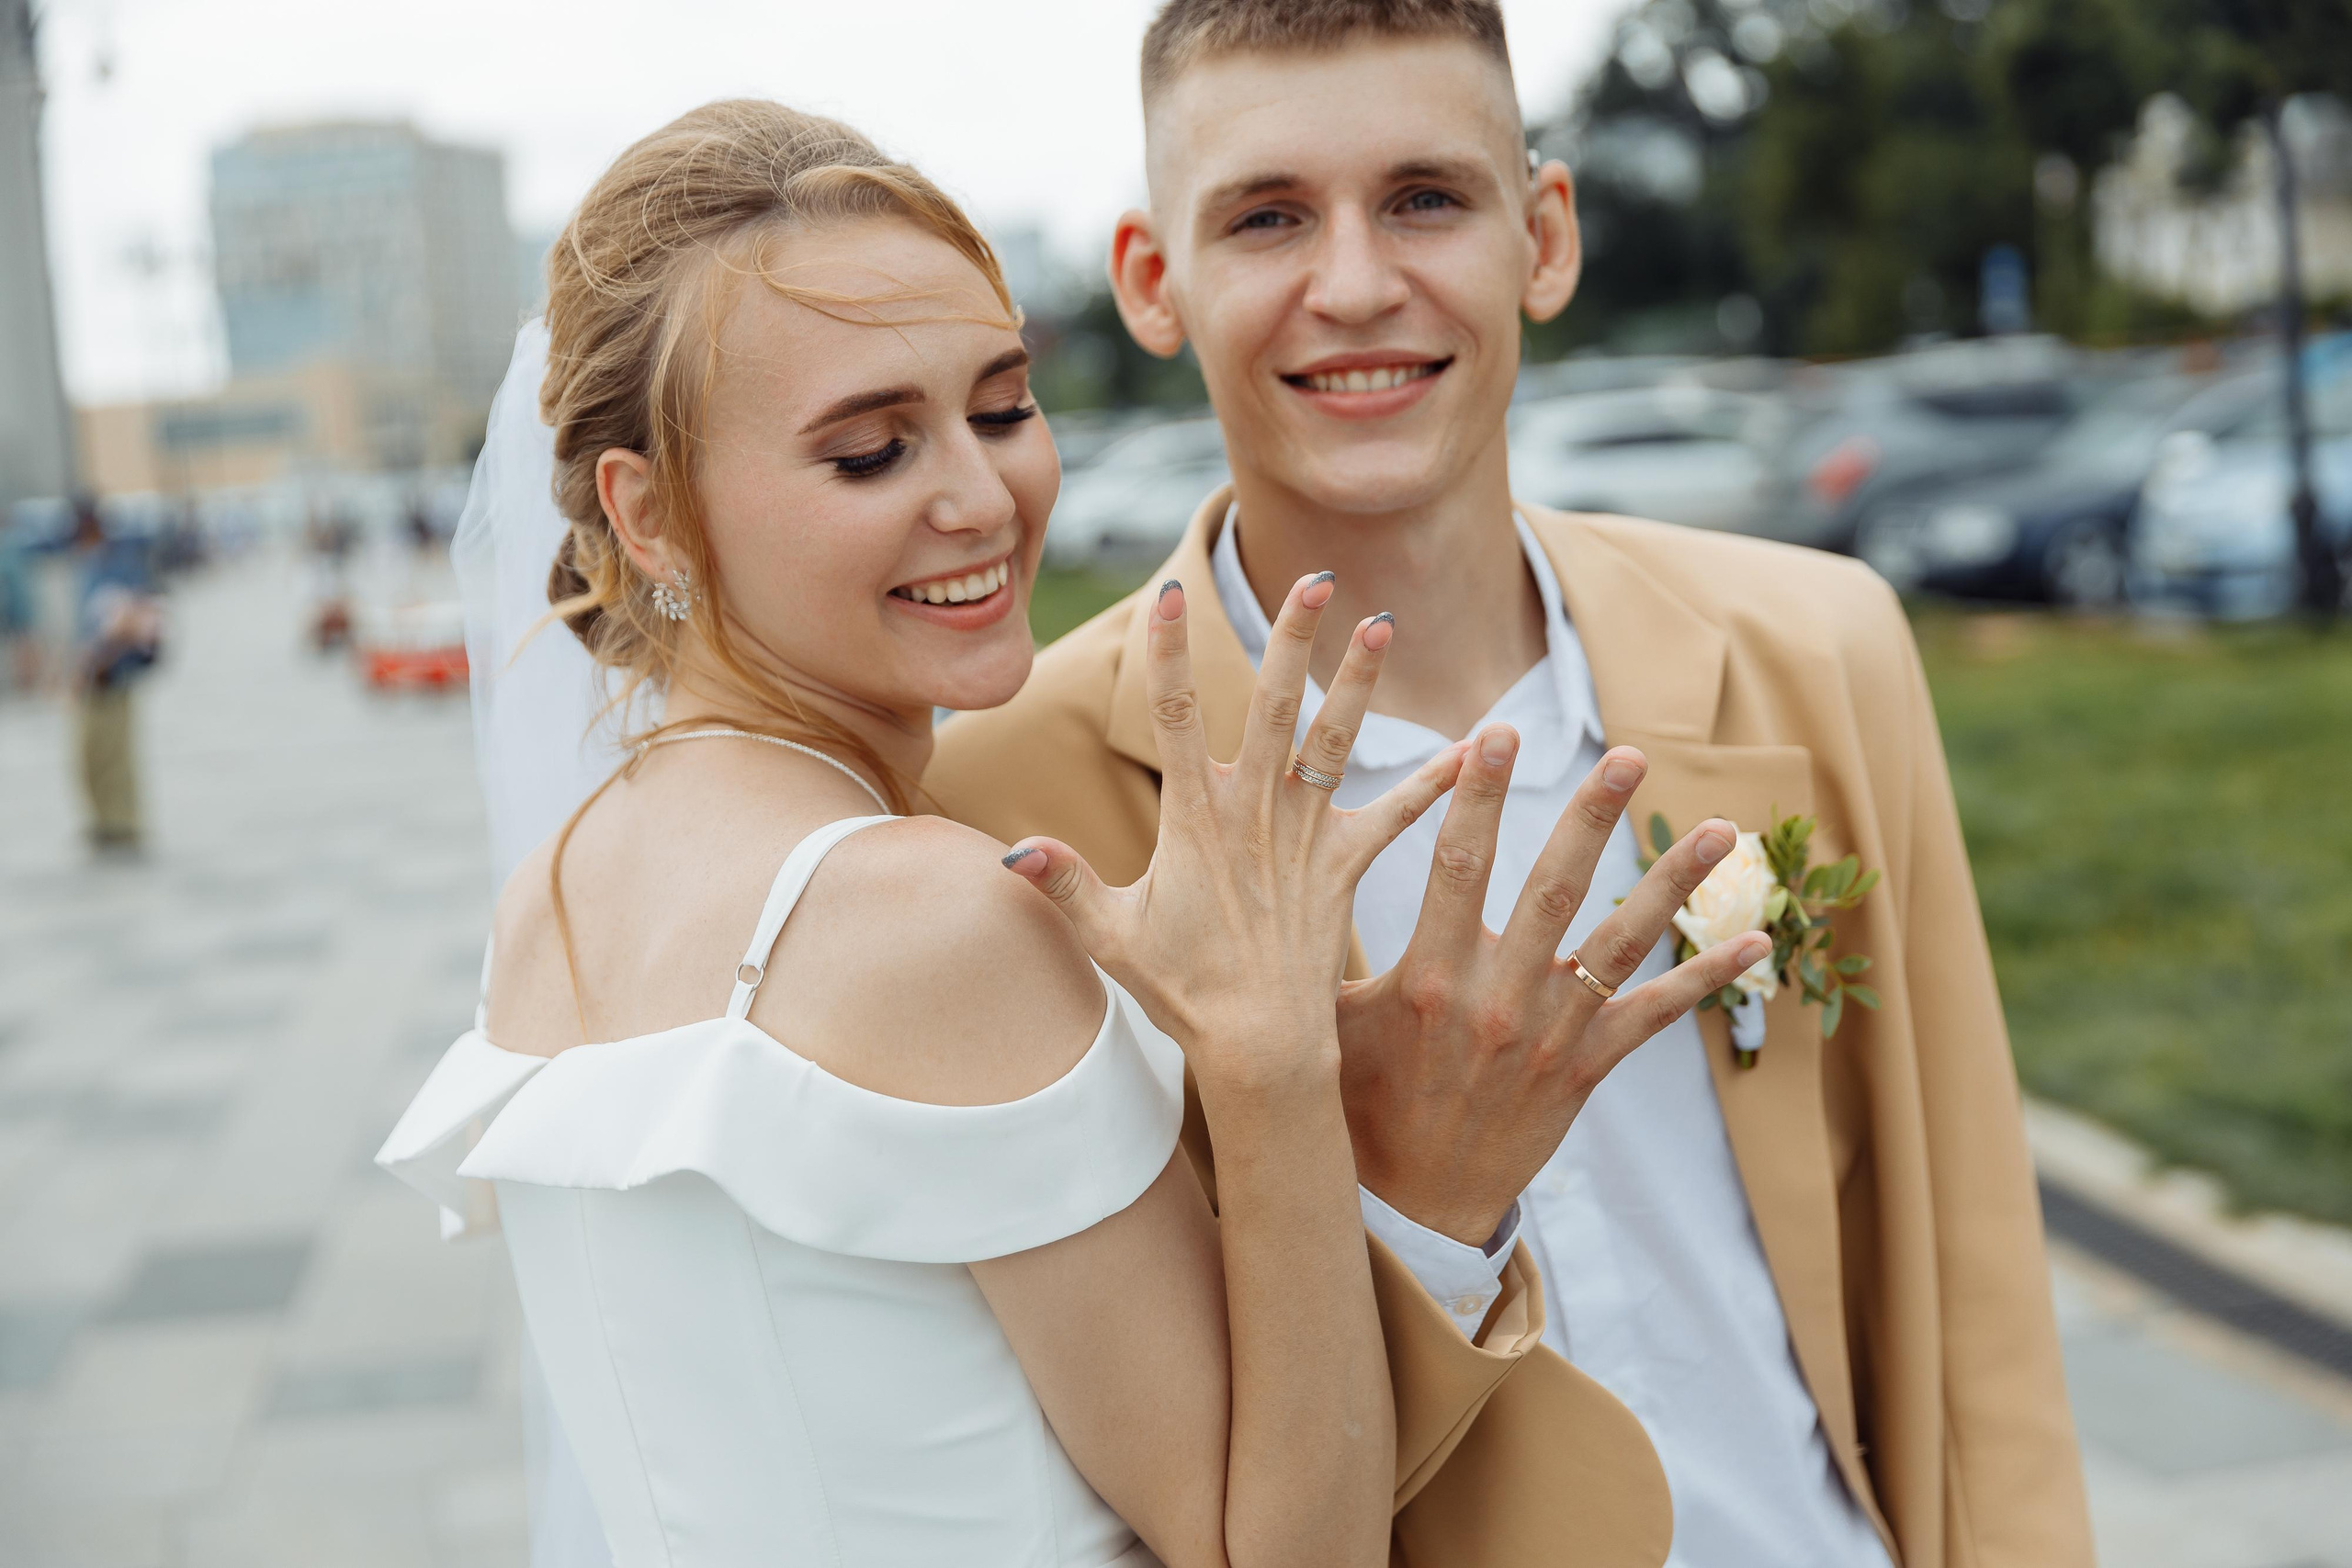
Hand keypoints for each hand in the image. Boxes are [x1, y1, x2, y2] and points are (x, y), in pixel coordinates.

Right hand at [1003, 573, 1466, 1090]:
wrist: (1260, 1047)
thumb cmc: (1181, 991)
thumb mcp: (1110, 936)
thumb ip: (1064, 884)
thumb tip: (1009, 852)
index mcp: (1192, 819)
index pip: (1171, 717)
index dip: (1170, 654)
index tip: (1171, 593)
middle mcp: (1252, 814)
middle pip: (1272, 708)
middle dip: (1291, 638)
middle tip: (1313, 576)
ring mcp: (1303, 837)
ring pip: (1334, 742)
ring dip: (1359, 681)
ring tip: (1383, 623)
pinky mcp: (1345, 868)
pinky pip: (1396, 816)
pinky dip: (1435, 782)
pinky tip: (1475, 746)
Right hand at [1335, 732, 1772, 1243]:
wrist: (1416, 1203)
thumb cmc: (1366, 1103)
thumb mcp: (1337, 1025)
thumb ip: (1330, 955)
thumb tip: (1289, 884)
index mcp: (1430, 977)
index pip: (1457, 865)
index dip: (1477, 795)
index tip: (1497, 733)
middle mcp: (1497, 999)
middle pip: (1554, 888)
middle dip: (1591, 815)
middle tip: (1627, 755)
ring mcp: (1551, 1034)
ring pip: (1621, 942)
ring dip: (1674, 881)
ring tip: (1721, 828)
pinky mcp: (1587, 1068)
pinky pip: (1656, 1015)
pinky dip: (1707, 977)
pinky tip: (1756, 941)